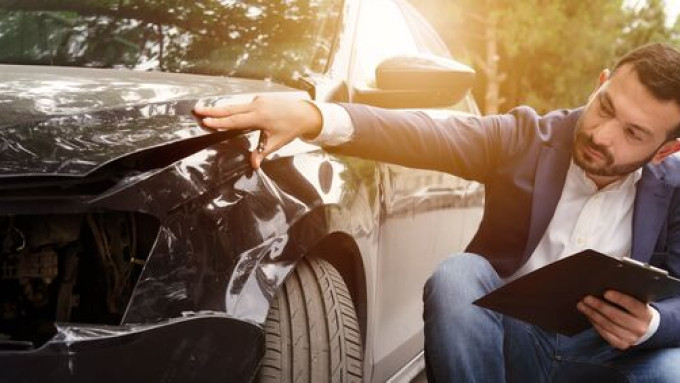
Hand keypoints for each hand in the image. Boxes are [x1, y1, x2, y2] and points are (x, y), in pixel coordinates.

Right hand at [193, 96, 322, 168]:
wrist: (304, 113)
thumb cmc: (290, 128)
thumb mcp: (276, 142)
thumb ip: (262, 152)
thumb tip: (253, 165)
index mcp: (260, 117)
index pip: (235, 120)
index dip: (219, 122)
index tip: (205, 121)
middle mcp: (257, 106)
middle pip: (230, 109)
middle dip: (212, 110)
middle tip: (197, 110)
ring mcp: (258, 101)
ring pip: (235, 105)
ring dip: (220, 108)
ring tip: (205, 110)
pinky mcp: (260, 99)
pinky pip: (243, 104)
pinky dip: (232, 108)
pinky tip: (224, 111)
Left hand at [577, 290, 652, 349]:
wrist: (646, 329)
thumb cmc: (636, 310)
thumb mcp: (638, 302)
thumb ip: (627, 297)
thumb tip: (604, 286)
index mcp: (646, 314)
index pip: (632, 305)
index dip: (619, 299)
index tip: (606, 292)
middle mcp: (640, 328)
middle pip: (616, 316)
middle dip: (599, 306)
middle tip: (586, 298)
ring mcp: (631, 338)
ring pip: (608, 326)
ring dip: (592, 314)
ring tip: (582, 305)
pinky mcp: (622, 344)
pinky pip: (606, 334)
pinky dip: (595, 324)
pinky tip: (588, 316)